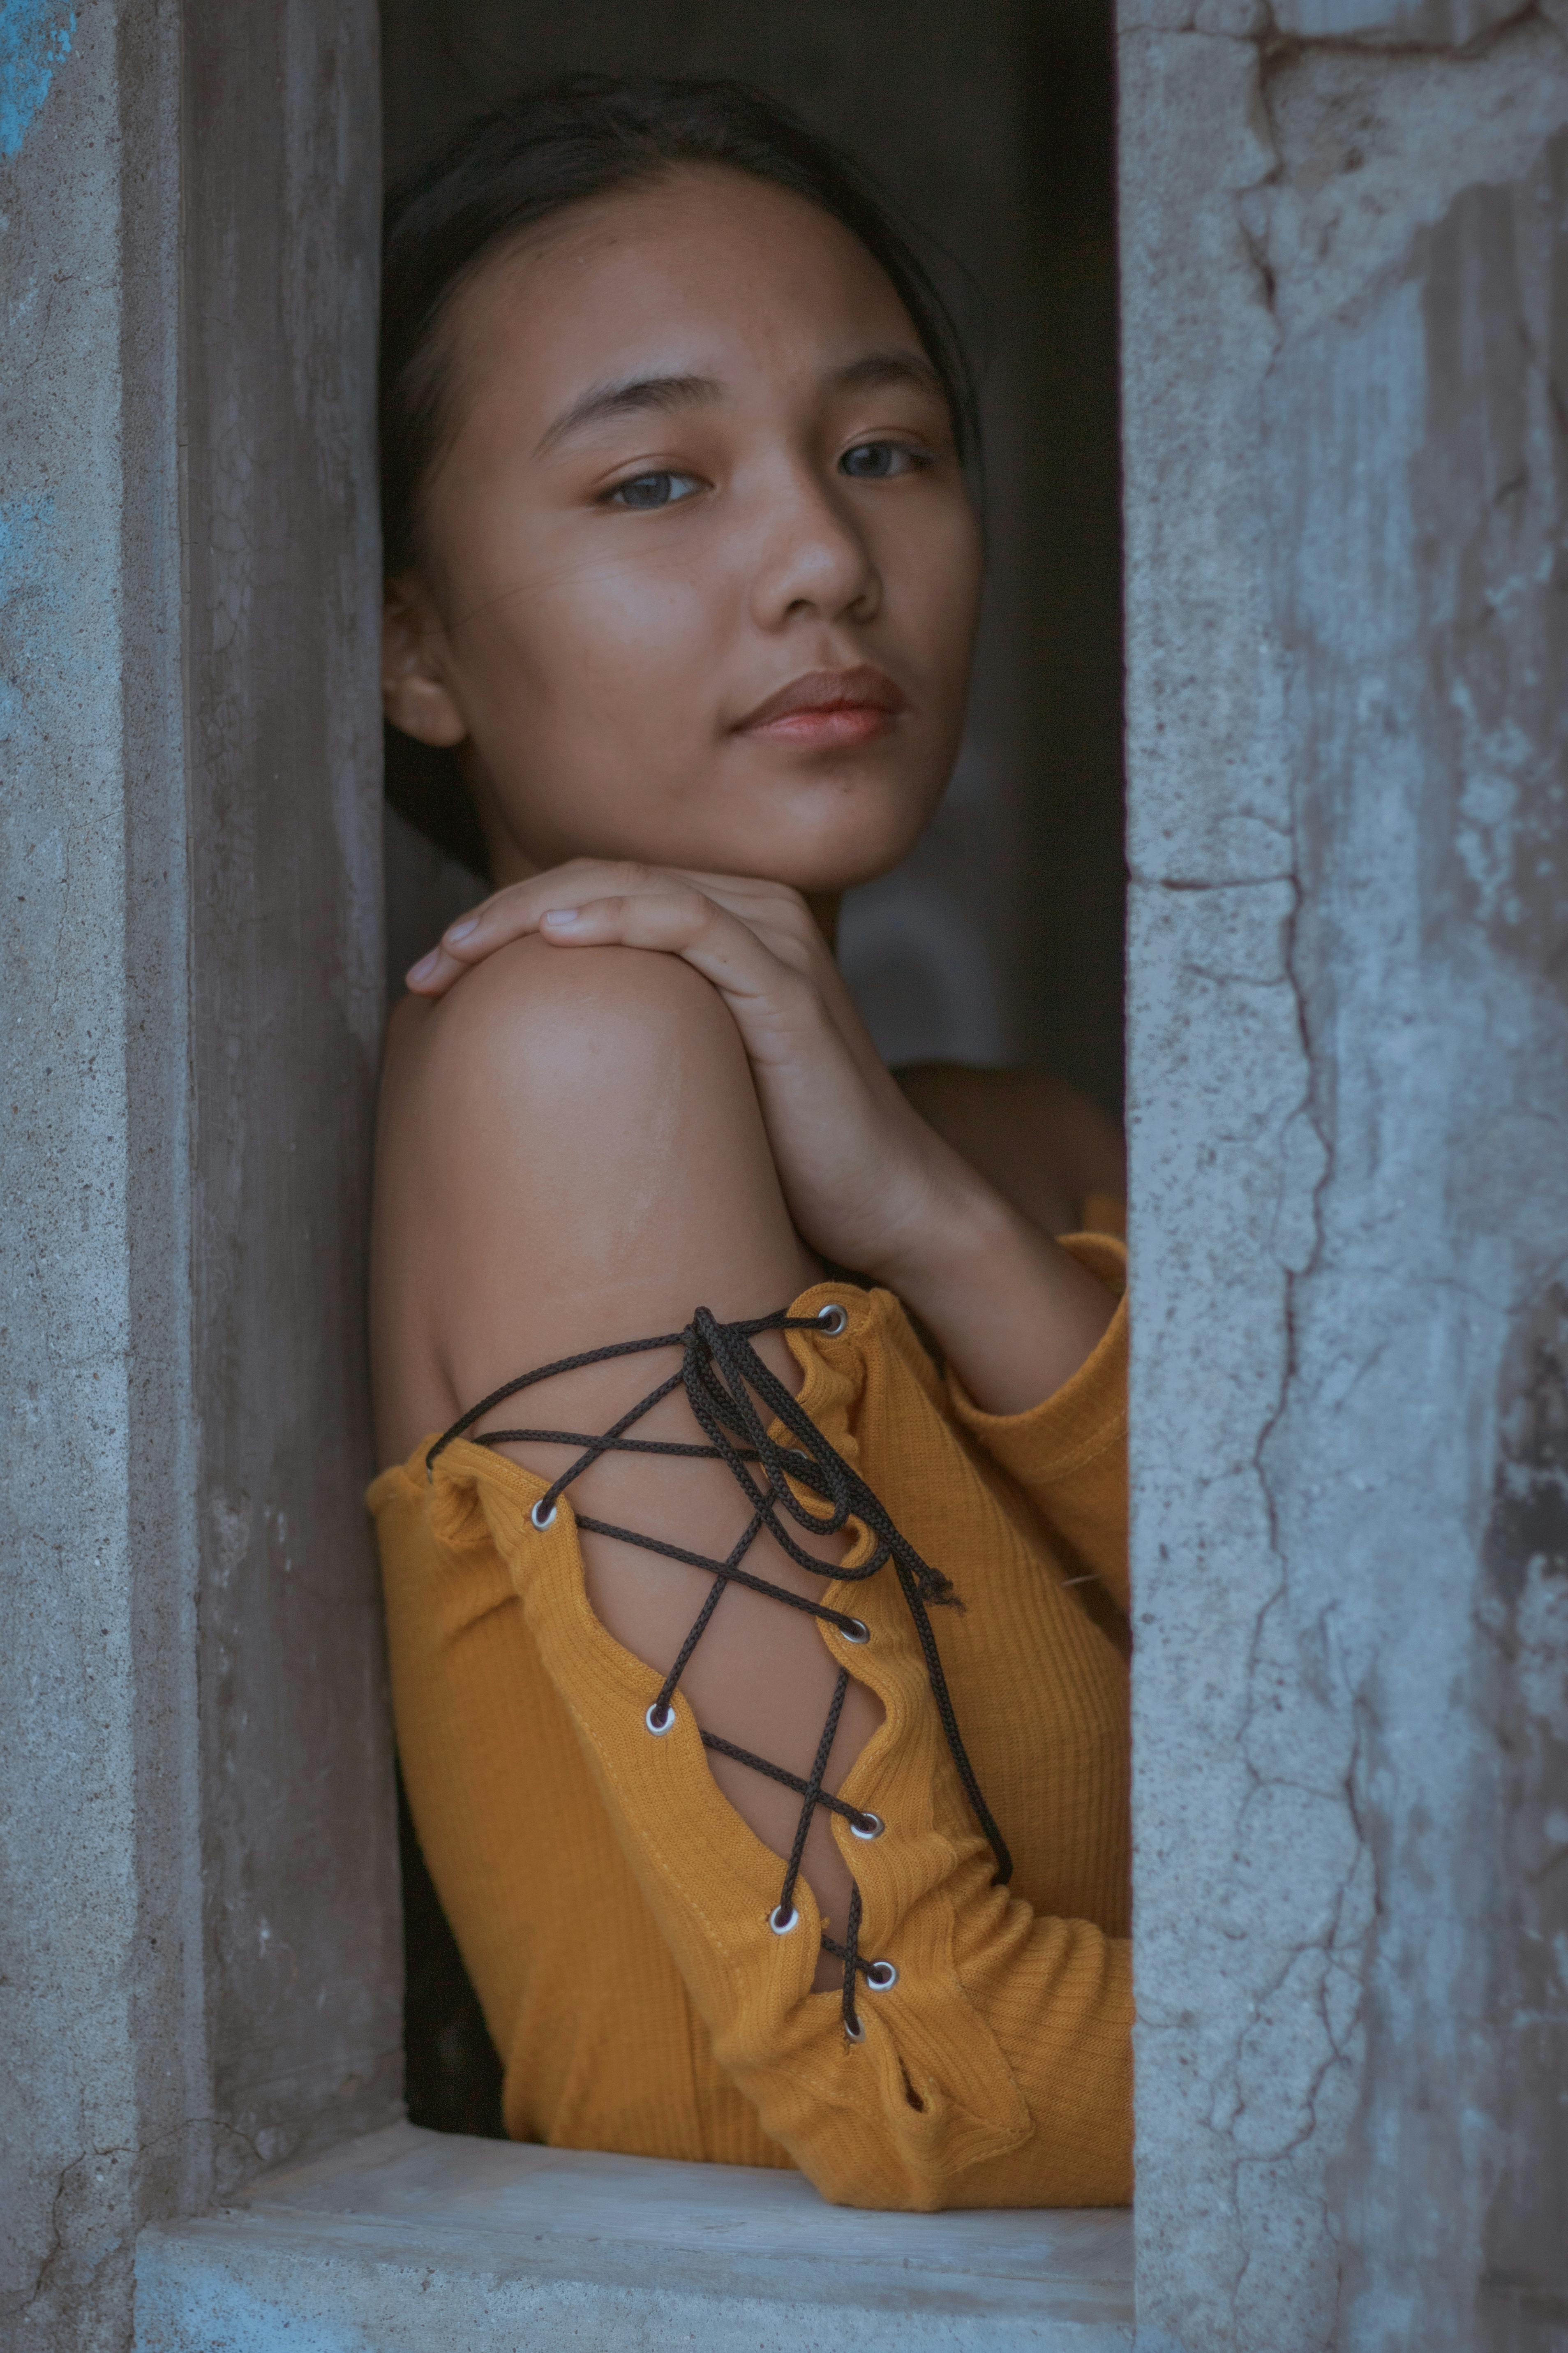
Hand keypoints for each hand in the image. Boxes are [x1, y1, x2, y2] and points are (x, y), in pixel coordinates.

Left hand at [405, 861, 1117, 1412]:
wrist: (886, 1202)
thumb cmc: (785, 1152)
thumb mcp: (691, 1077)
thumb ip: (635, 1035)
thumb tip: (527, 1051)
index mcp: (728, 924)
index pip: (595, 890)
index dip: (504, 917)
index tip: (431, 974)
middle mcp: (754, 914)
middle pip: (601, 877)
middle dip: (500, 913)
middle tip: (427, 964)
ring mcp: (775, 943)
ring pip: (635, 887)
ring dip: (534, 909)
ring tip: (462, 947)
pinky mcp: (786, 987)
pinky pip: (692, 925)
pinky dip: (618, 920)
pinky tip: (555, 935)